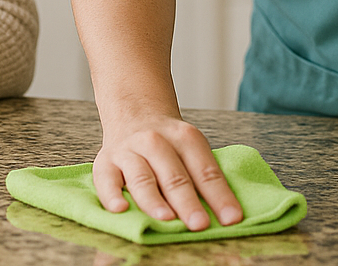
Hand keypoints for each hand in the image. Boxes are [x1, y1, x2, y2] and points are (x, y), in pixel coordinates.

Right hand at [92, 110, 242, 231]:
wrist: (135, 114)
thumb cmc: (168, 143)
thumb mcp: (190, 148)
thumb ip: (201, 176)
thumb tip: (223, 215)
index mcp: (185, 138)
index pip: (206, 171)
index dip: (219, 196)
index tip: (232, 219)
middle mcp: (155, 142)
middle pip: (174, 176)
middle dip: (188, 202)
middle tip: (199, 224)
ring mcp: (129, 151)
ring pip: (142, 178)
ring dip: (154, 200)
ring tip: (166, 219)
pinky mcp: (105, 163)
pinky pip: (106, 180)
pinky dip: (111, 195)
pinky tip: (120, 209)